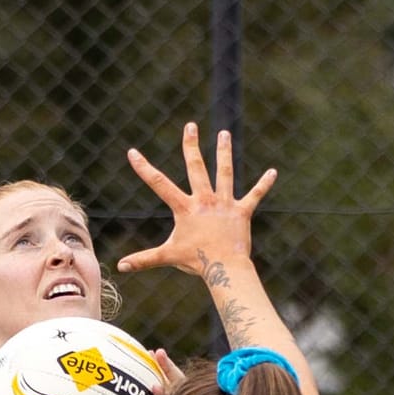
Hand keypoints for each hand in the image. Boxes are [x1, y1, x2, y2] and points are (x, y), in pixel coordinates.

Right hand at [119, 123, 275, 280]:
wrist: (225, 268)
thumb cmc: (196, 262)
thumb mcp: (168, 256)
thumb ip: (144, 259)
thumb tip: (120, 267)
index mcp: (185, 208)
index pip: (159, 184)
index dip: (144, 168)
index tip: (133, 152)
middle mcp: (205, 200)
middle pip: (196, 167)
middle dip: (191, 145)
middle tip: (190, 126)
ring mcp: (225, 204)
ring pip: (225, 172)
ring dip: (224, 152)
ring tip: (224, 134)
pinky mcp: (242, 211)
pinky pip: (255, 195)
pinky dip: (264, 184)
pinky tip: (273, 172)